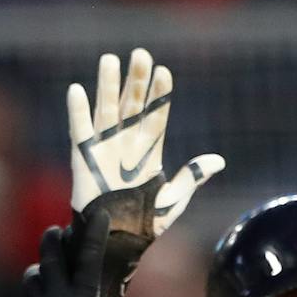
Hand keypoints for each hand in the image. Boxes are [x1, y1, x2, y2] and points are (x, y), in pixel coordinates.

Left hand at [12, 208, 160, 296]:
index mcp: (82, 294)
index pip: (89, 255)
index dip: (95, 232)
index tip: (98, 214)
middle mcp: (57, 294)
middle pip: (50, 256)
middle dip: (52, 240)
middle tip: (53, 231)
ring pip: (31, 278)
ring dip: (36, 274)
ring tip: (41, 273)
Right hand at [67, 48, 225, 296]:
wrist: (117, 242)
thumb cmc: (144, 224)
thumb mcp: (172, 200)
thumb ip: (191, 178)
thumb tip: (218, 160)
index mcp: (149, 153)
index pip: (156, 116)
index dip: (160, 95)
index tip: (165, 72)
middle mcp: (126, 145)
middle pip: (132, 106)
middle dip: (136, 81)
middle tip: (140, 55)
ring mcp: (104, 149)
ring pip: (107, 110)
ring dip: (107, 85)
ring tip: (110, 60)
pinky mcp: (83, 158)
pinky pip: (79, 131)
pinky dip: (78, 112)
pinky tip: (78, 91)